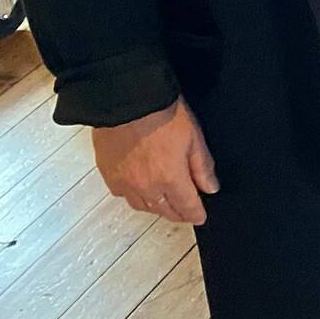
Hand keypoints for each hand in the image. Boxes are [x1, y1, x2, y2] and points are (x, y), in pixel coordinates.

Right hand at [91, 97, 217, 224]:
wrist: (127, 101)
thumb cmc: (161, 114)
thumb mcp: (194, 137)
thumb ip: (202, 166)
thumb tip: (211, 187)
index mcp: (169, 179)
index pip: (186, 207)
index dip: (195, 214)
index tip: (200, 217)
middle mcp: (145, 187)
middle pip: (164, 210)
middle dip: (178, 213)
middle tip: (186, 212)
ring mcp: (124, 182)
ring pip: (143, 206)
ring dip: (157, 207)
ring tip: (166, 203)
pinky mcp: (108, 174)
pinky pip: (123, 194)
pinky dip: (135, 196)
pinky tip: (141, 190)